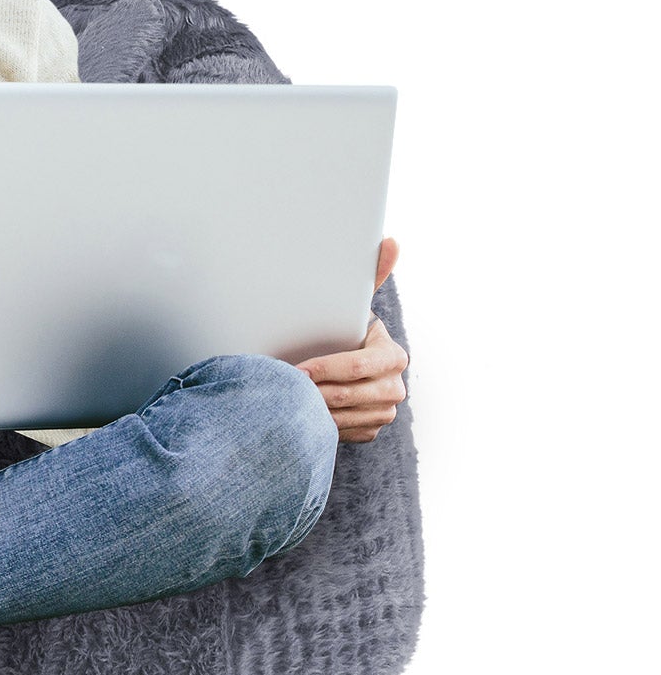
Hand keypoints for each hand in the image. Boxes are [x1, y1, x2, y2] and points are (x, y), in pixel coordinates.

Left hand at [293, 237, 408, 443]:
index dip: (325, 368)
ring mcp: (385, 413)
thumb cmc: (344, 332)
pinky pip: (340, 433)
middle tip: (278, 388)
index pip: (358, 367)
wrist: (346, 370)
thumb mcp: (354, 306)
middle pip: (347, 396)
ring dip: (309, 411)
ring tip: (282, 402)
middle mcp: (396, 388)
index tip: (295, 369)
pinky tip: (299, 414)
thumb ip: (370, 276)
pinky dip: (316, 426)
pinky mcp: (370, 432)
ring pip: (341, 418)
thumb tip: (390, 241)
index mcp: (394, 357)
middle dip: (311, 393)